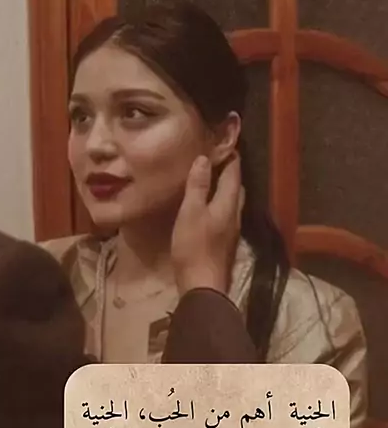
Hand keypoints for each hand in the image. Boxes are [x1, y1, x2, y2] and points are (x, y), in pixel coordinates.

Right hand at [171, 154, 244, 294]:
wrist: (203, 285)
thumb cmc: (194, 247)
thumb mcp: (190, 212)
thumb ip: (197, 186)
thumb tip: (204, 159)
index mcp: (228, 203)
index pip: (234, 174)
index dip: (230, 157)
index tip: (224, 142)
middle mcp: (235, 214)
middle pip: (237, 187)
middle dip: (230, 172)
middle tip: (217, 159)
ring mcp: (232, 230)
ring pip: (233, 202)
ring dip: (225, 188)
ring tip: (212, 179)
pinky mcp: (226, 242)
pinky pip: (227, 214)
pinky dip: (220, 203)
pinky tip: (210, 206)